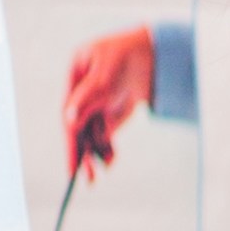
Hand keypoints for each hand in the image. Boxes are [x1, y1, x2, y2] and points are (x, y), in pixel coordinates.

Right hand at [61, 26, 153, 182]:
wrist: (160, 53)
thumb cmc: (132, 54)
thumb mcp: (108, 73)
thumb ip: (89, 96)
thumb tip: (68, 120)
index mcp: (76, 76)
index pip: (68, 112)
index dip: (69, 138)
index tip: (71, 159)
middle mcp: (84, 92)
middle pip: (78, 126)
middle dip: (80, 152)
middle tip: (82, 177)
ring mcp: (99, 102)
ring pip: (92, 133)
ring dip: (95, 153)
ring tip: (99, 172)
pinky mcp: (114, 111)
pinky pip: (106, 134)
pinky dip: (107, 148)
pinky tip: (110, 161)